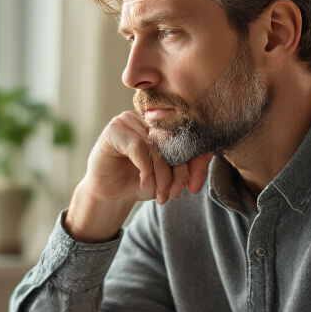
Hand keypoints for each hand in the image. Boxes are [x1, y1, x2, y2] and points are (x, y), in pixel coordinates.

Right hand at [65, 111, 211, 242]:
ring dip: (161, 175)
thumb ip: (185, 170)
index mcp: (163, 123)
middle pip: (172, 141)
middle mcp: (146, 117)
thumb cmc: (139, 182)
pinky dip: (145, 169)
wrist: (110, 194)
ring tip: (160, 194)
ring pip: (156, 146)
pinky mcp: (113, 130)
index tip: (193, 186)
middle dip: (178, 172)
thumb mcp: (167, 177)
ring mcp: (128, 120)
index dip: (194, 161)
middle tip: (174, 194)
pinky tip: (144, 183)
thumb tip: (200, 173)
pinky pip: (138, 147)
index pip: (186, 135)